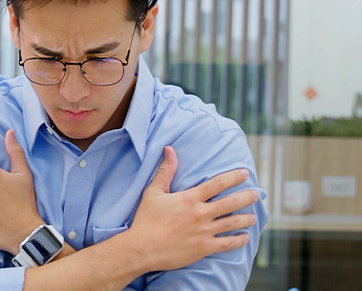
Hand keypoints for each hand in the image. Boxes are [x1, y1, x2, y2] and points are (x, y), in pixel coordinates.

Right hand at [127, 146, 257, 271]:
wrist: (143, 248)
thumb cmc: (146, 219)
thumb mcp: (153, 192)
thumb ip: (165, 171)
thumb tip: (169, 149)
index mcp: (190, 198)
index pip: (217, 183)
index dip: (233, 177)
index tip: (245, 173)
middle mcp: (201, 214)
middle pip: (230, 202)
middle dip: (246, 197)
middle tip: (256, 194)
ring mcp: (204, 232)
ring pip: (232, 223)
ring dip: (246, 219)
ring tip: (253, 217)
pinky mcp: (204, 248)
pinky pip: (227, 244)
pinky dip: (239, 240)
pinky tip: (245, 238)